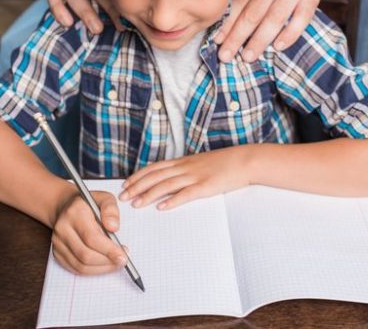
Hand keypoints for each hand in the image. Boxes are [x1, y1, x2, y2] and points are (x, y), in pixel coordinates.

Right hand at [51, 189, 128, 274]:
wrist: (66, 207)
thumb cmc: (88, 204)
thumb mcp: (104, 198)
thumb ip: (110, 210)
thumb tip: (114, 228)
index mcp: (74, 214)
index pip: (91, 238)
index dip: (109, 250)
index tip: (123, 256)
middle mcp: (63, 230)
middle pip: (85, 255)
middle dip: (107, 261)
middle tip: (122, 260)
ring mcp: (58, 243)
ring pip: (80, 265)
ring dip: (101, 268)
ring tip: (115, 263)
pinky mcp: (57, 253)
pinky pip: (76, 269)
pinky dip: (93, 270)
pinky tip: (104, 265)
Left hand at [119, 147, 253, 209]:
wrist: (243, 160)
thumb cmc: (223, 163)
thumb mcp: (199, 162)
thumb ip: (184, 169)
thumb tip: (169, 178)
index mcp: (183, 161)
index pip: (154, 168)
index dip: (138, 176)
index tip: (125, 184)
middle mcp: (185, 167)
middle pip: (156, 176)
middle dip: (137, 186)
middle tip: (124, 197)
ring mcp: (195, 176)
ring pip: (167, 185)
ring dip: (149, 194)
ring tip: (137, 204)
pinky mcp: (206, 186)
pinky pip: (186, 194)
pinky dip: (173, 201)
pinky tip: (163, 207)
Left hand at [214, 0, 331, 62]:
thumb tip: (226, 14)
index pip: (240, 1)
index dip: (228, 22)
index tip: (217, 40)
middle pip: (254, 12)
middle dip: (238, 36)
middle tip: (226, 55)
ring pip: (275, 17)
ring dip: (260, 39)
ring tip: (247, 56)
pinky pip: (302, 19)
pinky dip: (290, 34)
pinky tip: (278, 47)